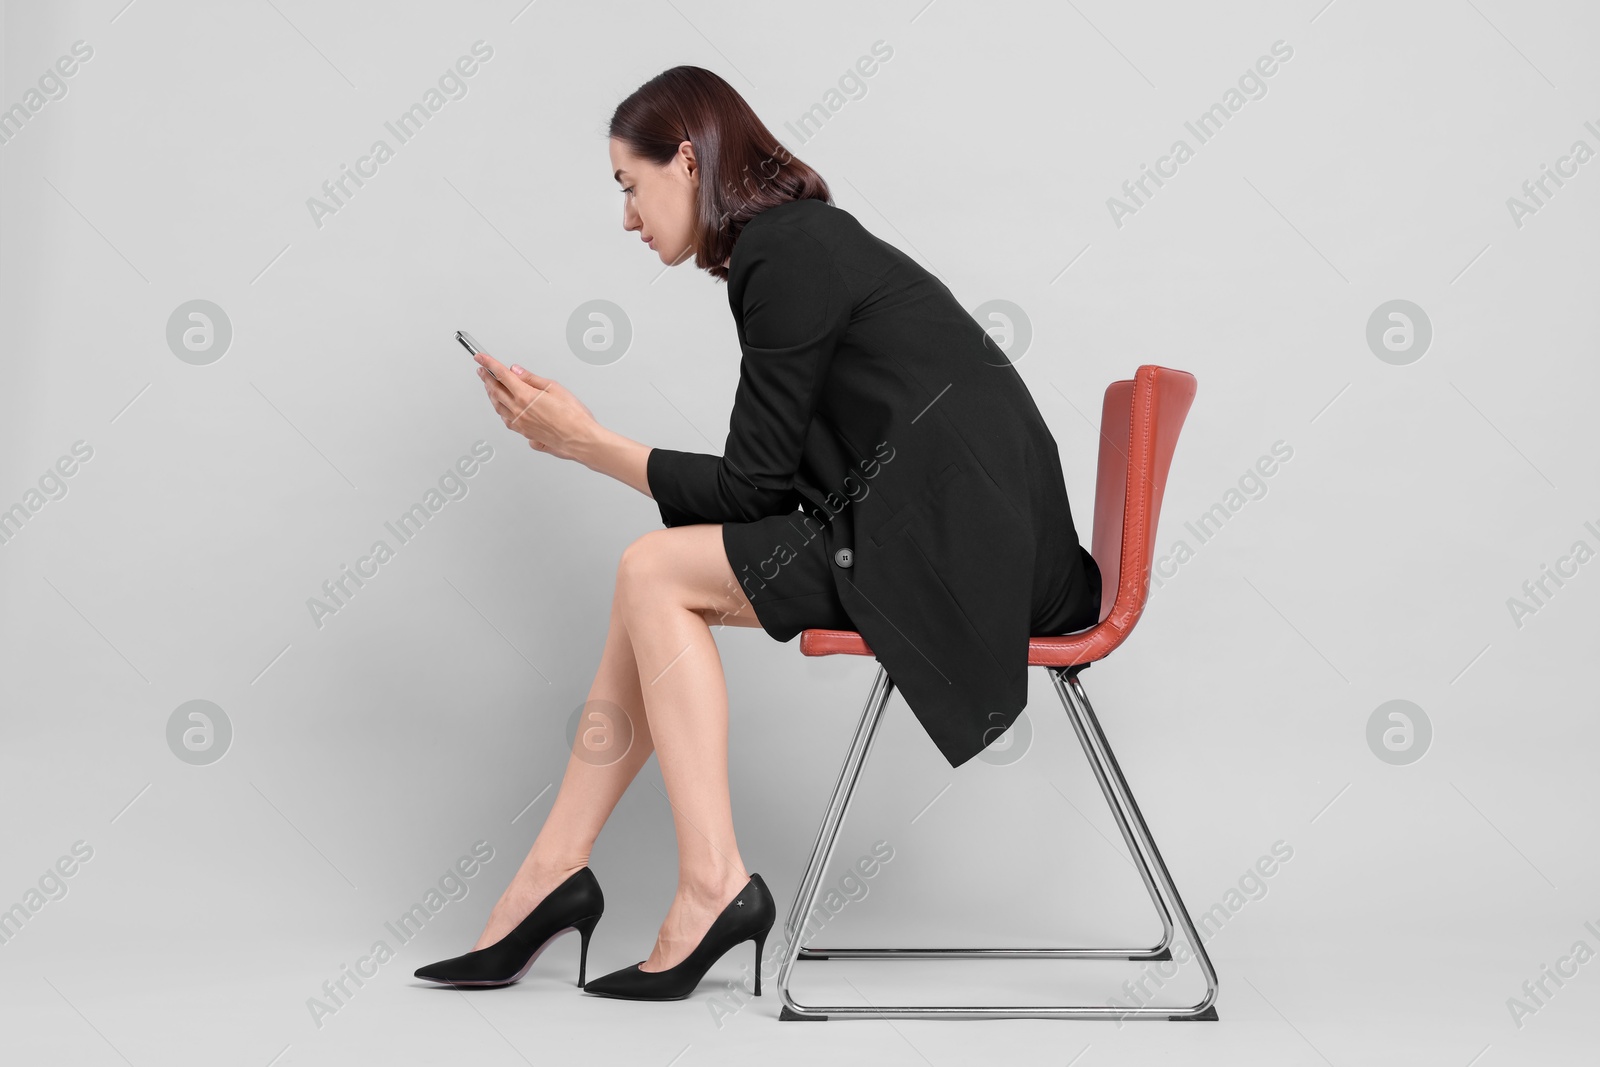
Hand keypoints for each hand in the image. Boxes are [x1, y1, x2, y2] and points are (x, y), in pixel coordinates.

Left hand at [474, 350, 595, 462]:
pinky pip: (506, 420)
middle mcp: (518, 411)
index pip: (501, 375)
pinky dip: (500, 410)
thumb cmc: (573, 416)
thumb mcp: (554, 388)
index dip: (489, 363)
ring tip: (489, 386)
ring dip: (491, 394)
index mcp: (525, 396)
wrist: (581, 440)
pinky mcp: (525, 434)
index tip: (481, 357)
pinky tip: (502, 408)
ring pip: (498, 407)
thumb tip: (516, 371)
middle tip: (481, 370)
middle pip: (496, 391)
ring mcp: (520, 424)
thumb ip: (532, 379)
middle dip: (486, 378)